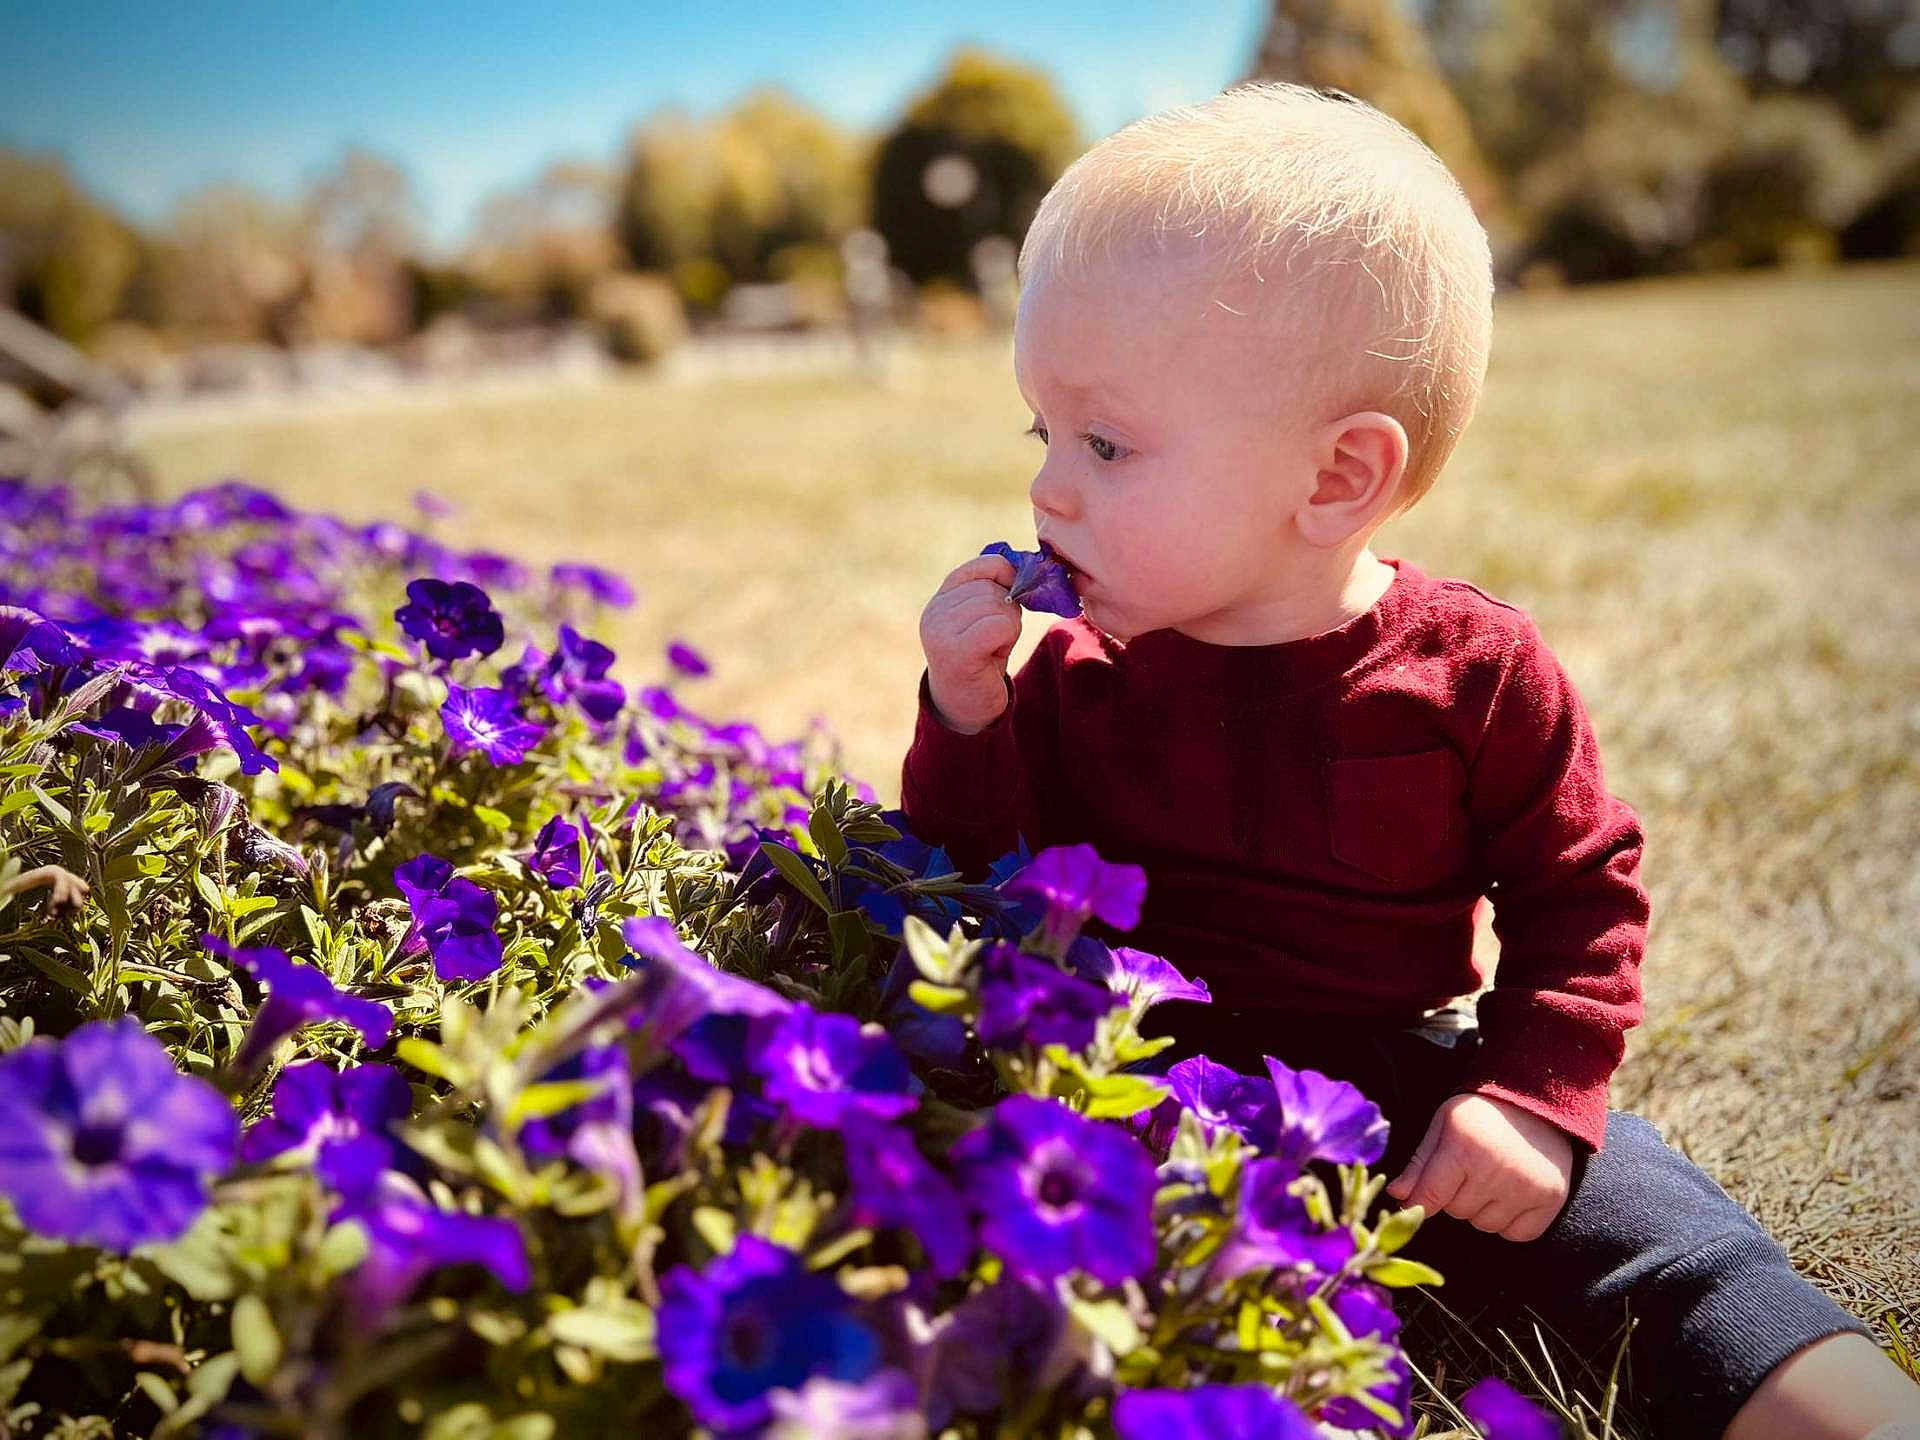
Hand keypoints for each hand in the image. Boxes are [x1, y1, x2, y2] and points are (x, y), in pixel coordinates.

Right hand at [920, 552, 1022, 733]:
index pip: (984, 565)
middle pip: (994, 588)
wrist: (968, 706)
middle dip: (1008, 611)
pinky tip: (994, 653)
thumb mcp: (986, 617)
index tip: (1013, 598)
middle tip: (996, 638)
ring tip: (993, 647)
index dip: (1007, 576)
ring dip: (1009, 627)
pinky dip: (1007, 638)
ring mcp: (940, 631)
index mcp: (941, 598)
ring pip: (999, 606)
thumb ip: (996, 589)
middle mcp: (934, 611)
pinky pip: (999, 626)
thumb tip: (1025, 567)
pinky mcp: (955, 652)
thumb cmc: (982, 658)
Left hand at [1386, 1093, 1573, 1242]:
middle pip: (1456, 1211)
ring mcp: (1526, 1188)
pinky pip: (1515, 1234)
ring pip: (1484, 1225)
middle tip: (1468, 1170)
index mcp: (1464, 1149)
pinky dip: (1508, 1222)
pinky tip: (1510, 1194)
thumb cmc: (1481, 1114)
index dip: (1419, 1201)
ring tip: (1491, 1178)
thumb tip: (1397, 1196)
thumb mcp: (1444, 1126)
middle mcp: (1496, 1172)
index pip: (1430, 1196)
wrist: (1536, 1102)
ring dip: (1481, 1209)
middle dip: (1454, 1195)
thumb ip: (1420, 1163)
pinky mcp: (1551, 1200)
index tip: (1416, 1199)